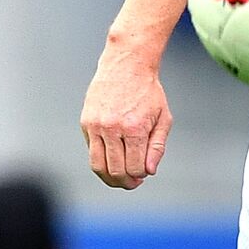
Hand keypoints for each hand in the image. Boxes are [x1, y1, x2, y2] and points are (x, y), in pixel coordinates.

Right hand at [79, 45, 172, 188]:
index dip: (140, 175)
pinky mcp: (86, 122)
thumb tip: (149, 171)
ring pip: (98, 165)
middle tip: (133, 183)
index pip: (135, 167)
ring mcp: (96, 126)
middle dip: (125, 182)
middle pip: (115, 170)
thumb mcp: (163, 117)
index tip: (144, 174)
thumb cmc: (148, 92)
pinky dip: (101, 160)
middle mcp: (113, 128)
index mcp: (135, 128)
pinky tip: (112, 158)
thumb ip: (157, 146)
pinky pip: (91, 151)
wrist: (127, 65)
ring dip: (109, 178)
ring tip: (120, 178)